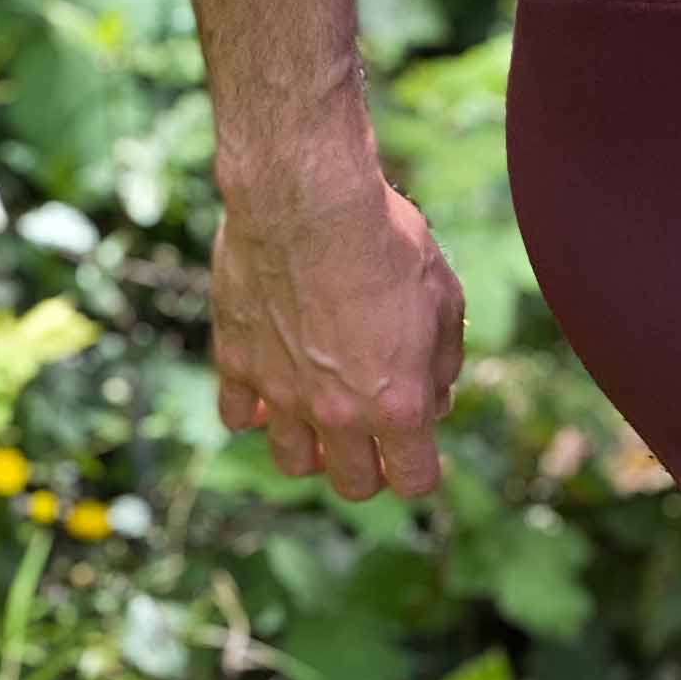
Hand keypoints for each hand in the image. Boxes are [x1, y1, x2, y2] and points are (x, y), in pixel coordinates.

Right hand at [210, 167, 465, 500]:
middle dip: (368, 469)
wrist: (306, 194)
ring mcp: (282, 392)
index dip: (420, 470)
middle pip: (353, 485)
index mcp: (398, 405)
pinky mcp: (236, 361)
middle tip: (370, 437)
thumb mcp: (443, 301)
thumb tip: (434, 402)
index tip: (417, 450)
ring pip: (292, 462)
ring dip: (311, 450)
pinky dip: (254, 410)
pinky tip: (272, 383)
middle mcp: (338, 412)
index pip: (414, 480)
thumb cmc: (386, 241)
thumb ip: (442, 365)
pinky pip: (237, 415)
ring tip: (320, 419)